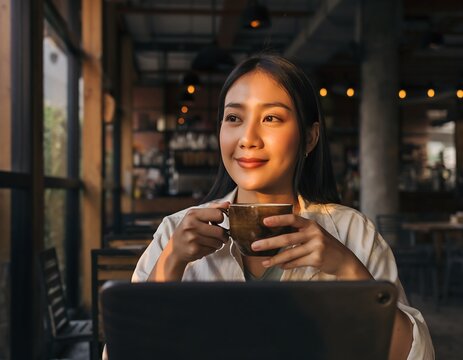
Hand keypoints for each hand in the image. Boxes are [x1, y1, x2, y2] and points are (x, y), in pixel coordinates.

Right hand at [169, 201, 229, 266]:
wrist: (175, 247)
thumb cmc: (188, 229)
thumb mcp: (197, 215)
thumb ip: (213, 208)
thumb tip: (228, 204)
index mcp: (193, 214)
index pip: (218, 215)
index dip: (221, 219)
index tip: (217, 222)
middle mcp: (191, 225)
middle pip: (220, 231)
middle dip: (223, 235)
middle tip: (220, 236)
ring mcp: (192, 238)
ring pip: (218, 242)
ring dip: (218, 243)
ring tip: (211, 241)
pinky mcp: (194, 250)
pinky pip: (212, 250)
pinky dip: (212, 249)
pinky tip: (205, 246)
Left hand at [250, 214, 371, 279]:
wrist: (344, 260)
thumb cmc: (325, 245)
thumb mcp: (315, 234)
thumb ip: (299, 232)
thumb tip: (276, 235)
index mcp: (311, 224)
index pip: (292, 219)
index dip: (278, 219)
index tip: (264, 221)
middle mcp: (314, 233)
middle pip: (287, 238)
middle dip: (268, 243)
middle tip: (255, 246)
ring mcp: (316, 246)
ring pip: (290, 253)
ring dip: (275, 259)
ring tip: (264, 262)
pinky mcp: (317, 259)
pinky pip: (297, 262)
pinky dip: (287, 265)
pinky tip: (280, 266)